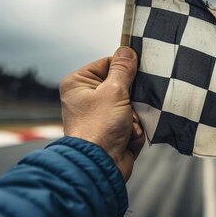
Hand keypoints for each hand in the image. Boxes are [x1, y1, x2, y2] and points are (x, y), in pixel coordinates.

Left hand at [59, 46, 144, 180]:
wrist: (100, 166)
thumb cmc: (98, 129)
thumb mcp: (114, 91)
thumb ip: (123, 69)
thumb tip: (126, 50)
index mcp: (78, 84)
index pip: (108, 64)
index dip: (124, 70)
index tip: (137, 73)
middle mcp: (87, 99)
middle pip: (123, 86)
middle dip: (132, 99)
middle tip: (129, 107)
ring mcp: (101, 116)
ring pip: (131, 106)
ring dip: (134, 117)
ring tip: (126, 127)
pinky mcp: (113, 132)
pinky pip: (133, 123)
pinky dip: (134, 131)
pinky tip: (127, 138)